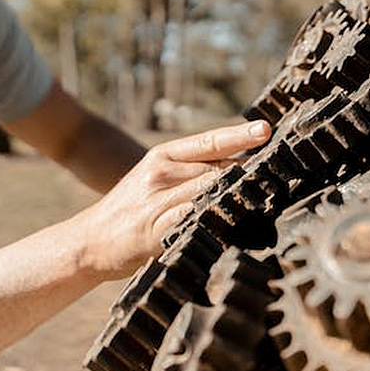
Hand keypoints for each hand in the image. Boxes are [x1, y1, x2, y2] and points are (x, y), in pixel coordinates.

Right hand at [75, 120, 270, 279]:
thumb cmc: (132, 211)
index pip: (209, 140)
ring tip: (266, 199)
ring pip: (211, 192)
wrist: (89, 241)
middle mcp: (160, 173)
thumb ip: (193, 173)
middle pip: (219, 169)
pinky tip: (237, 223)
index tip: (266, 129)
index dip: (240, 135)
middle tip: (280, 176)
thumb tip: (241, 168)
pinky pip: (197, 220)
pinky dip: (219, 220)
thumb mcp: (156, 180)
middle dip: (249, 175)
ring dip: (240, 197)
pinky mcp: (156, 229)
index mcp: (162, 156)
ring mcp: (157, 201)